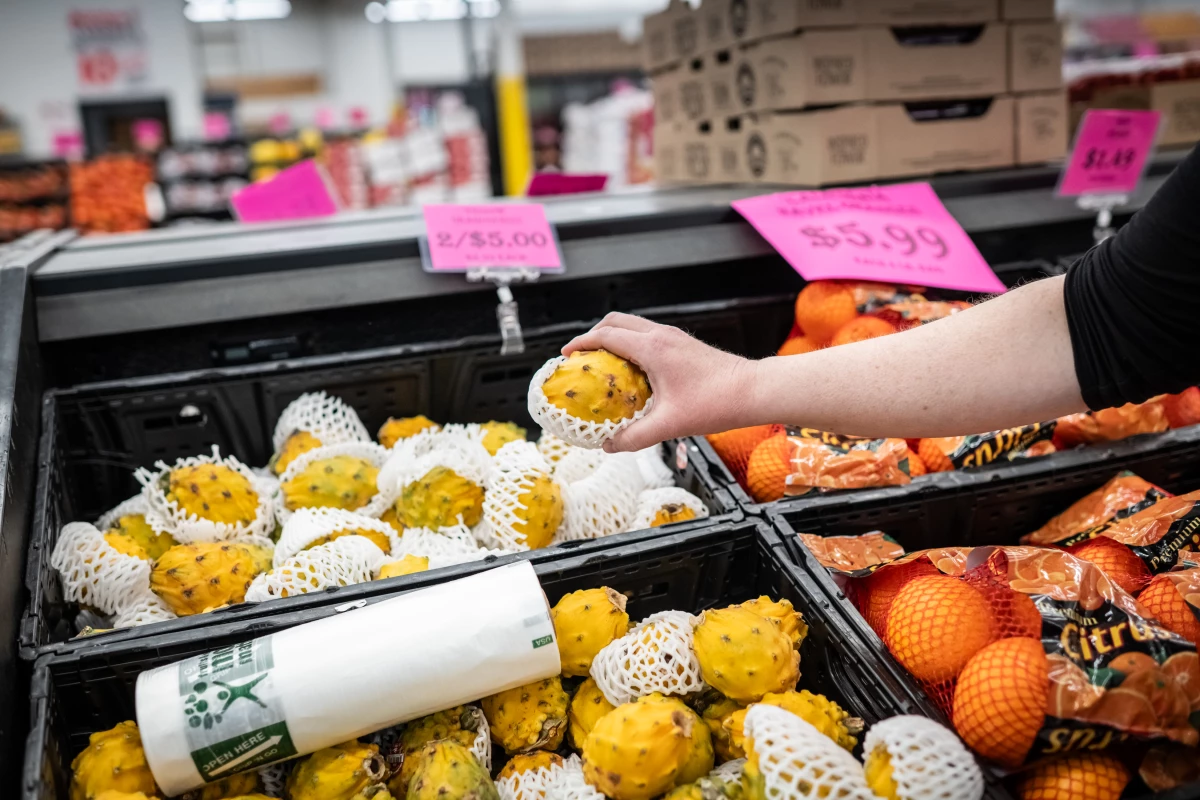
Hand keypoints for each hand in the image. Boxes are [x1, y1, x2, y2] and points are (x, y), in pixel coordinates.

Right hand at [562, 313, 757, 451]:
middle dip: (593, 335)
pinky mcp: (683, 344)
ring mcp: (674, 337)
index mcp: (652, 347)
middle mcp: (661, 335)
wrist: (754, 391)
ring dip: (613, 338)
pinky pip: (648, 336)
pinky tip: (632, 372)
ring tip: (602, 364)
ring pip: (633, 326)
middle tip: (581, 358)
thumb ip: (635, 436)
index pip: (606, 335)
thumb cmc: (716, 403)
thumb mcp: (670, 425)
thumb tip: (609, 446)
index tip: (566, 355)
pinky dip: (631, 345)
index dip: (581, 343)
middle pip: (616, 322)